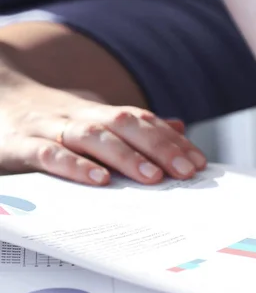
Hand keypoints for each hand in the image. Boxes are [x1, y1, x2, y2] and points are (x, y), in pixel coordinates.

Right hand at [0, 82, 205, 184]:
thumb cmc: (52, 115)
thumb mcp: (95, 117)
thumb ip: (135, 125)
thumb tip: (179, 127)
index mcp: (99, 112)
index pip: (143, 121)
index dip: (171, 141)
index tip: (198, 162)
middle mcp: (80, 116)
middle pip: (125, 125)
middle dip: (159, 147)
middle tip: (186, 171)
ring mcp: (50, 128)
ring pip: (92, 137)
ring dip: (125, 157)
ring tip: (152, 177)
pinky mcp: (20, 145)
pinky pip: (48, 154)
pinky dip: (74, 166)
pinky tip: (98, 180)